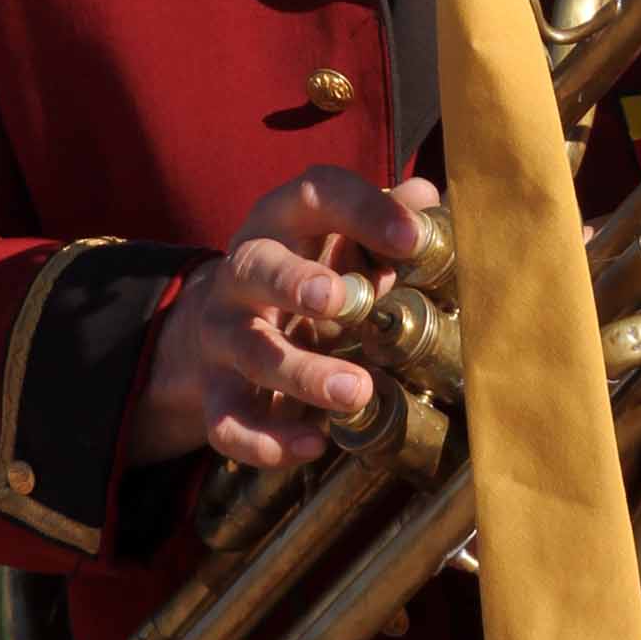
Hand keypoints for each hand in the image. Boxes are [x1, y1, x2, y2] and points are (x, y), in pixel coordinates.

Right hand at [130, 167, 440, 470]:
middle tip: (343, 299)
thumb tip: (425, 196)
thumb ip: (381, 218)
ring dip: (303, 372)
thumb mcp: (337, 238)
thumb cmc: (303, 271)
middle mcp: (242, 272)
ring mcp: (222, 334)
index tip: (412, 238)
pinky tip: (315, 444)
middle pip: (257, 266)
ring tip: (357, 390)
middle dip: (296, 281)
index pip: (314, 195)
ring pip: (251, 350)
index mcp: (280, 221)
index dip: (363, 210)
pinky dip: (267, 439)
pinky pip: (228, 421)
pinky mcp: (215, 391)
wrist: (219, 325)